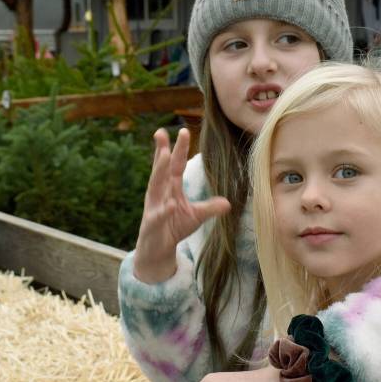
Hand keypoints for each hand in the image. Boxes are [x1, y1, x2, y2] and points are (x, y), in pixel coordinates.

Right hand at [134, 128, 229, 282]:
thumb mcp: (195, 216)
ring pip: (155, 186)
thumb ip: (210, 207)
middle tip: (162, 132)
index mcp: (170, 187)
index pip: (175, 165)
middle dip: (162, 151)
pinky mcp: (152, 224)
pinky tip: (172, 204)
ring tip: (163, 155)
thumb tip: (228, 202)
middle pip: (162, 169)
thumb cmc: (174, 227)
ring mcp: (154, 207)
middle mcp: (160, 193)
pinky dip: (165, 210)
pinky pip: (159, 216)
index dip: (179, 149)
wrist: (158, 249)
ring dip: (159, 170)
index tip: (183, 131)